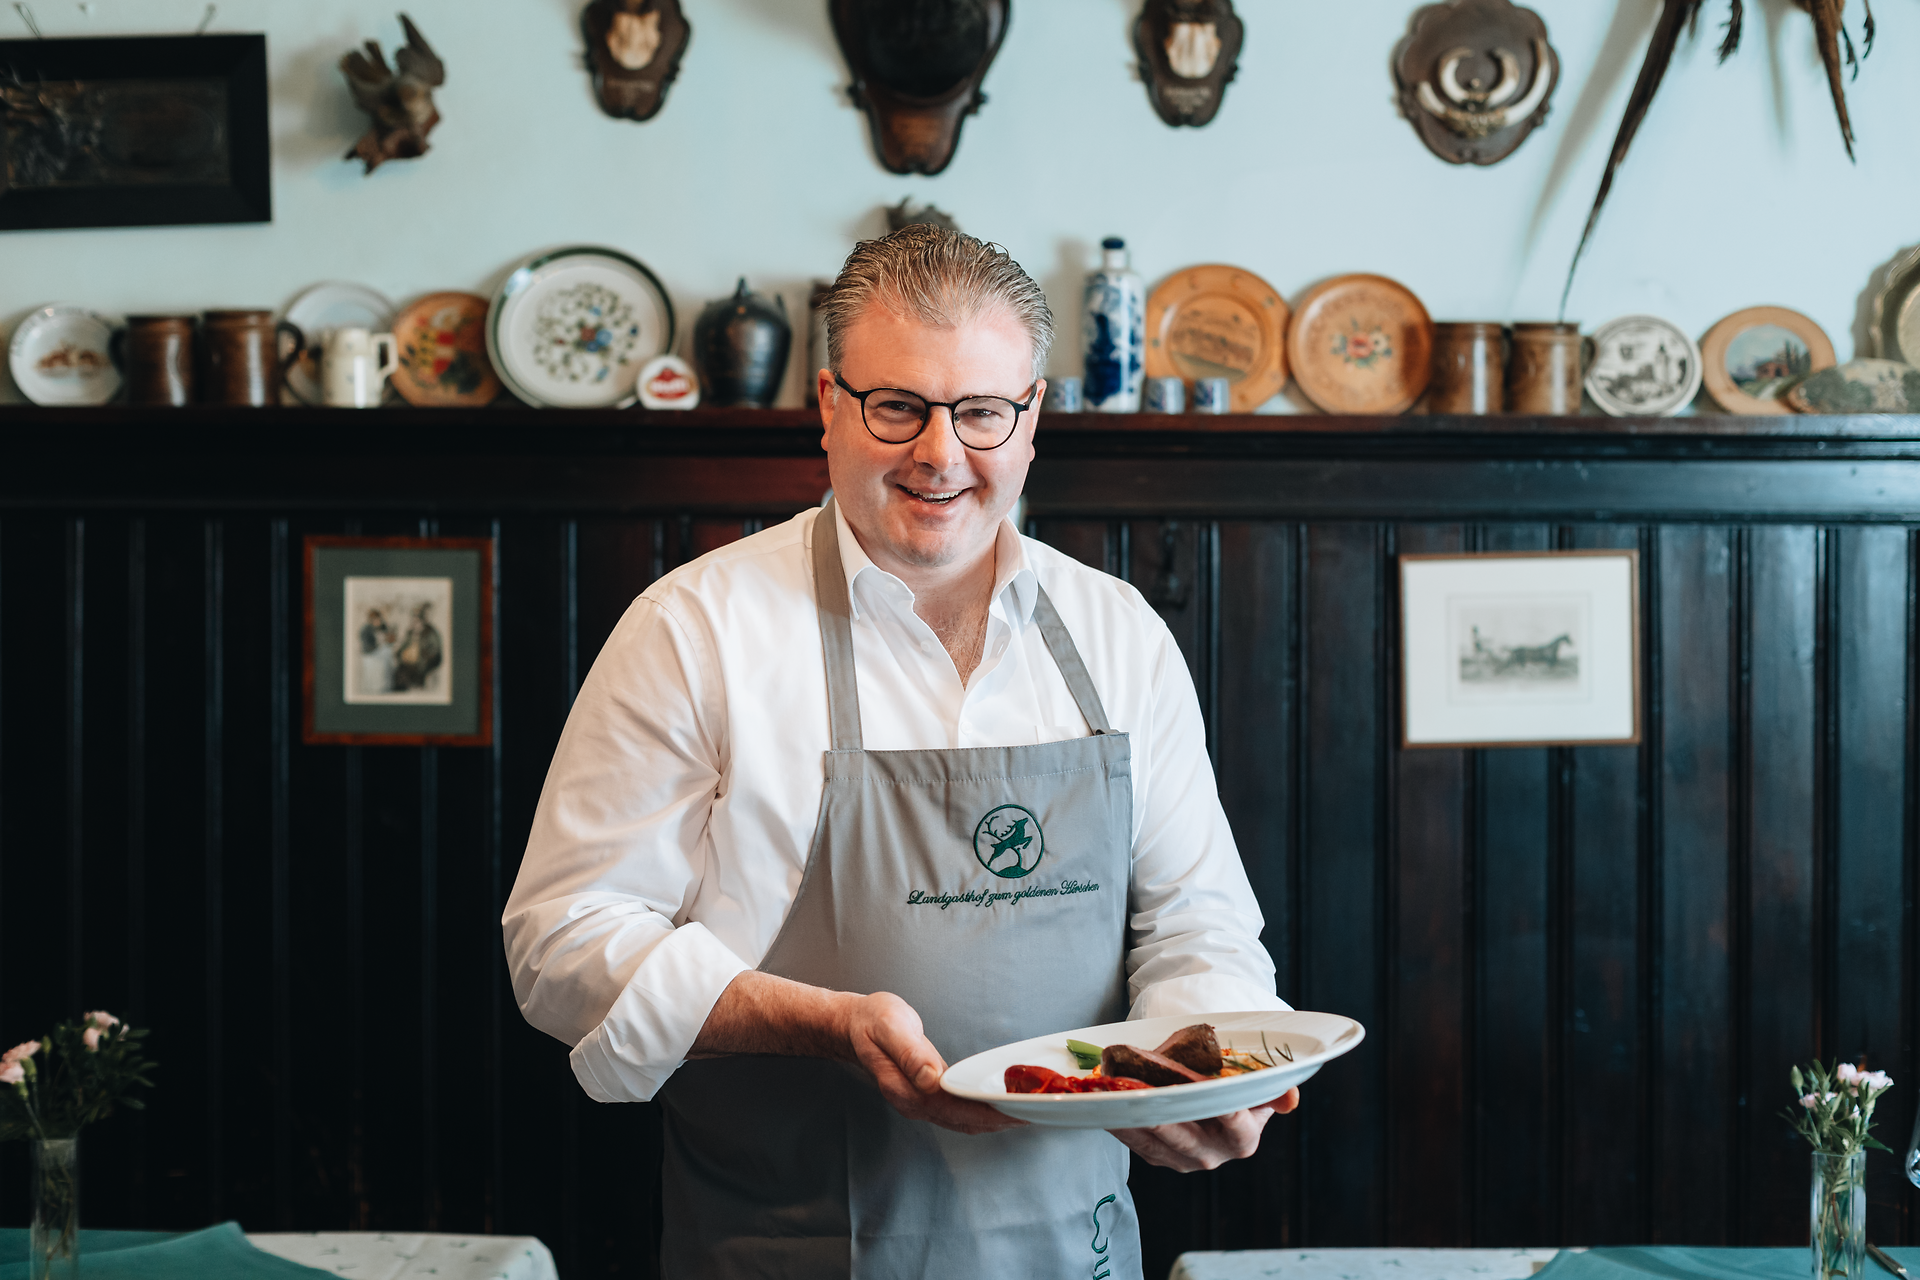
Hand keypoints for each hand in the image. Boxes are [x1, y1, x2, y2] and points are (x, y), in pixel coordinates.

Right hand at [846, 992, 1026, 1135]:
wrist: (852, 1025)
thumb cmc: (872, 1022)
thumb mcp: (889, 1027)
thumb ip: (910, 1054)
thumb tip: (932, 1079)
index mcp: (908, 1090)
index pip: (957, 1109)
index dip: (990, 1112)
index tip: (1020, 1111)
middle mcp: (916, 1103)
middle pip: (966, 1122)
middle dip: (1002, 1120)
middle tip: (1038, 1112)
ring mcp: (921, 1103)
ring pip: (965, 1121)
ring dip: (996, 1120)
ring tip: (1028, 1112)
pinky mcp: (926, 1096)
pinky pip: (960, 1111)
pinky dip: (983, 1112)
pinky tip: (1000, 1104)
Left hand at [1110, 1087, 1299, 1171]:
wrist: (1211, 1102)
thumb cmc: (1233, 1087)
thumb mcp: (1256, 1087)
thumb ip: (1273, 1090)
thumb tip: (1290, 1098)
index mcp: (1242, 1138)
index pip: (1236, 1124)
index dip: (1224, 1110)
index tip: (1210, 1092)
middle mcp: (1212, 1155)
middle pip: (1186, 1134)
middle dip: (1163, 1115)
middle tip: (1144, 1094)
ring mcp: (1182, 1159)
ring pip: (1154, 1140)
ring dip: (1133, 1118)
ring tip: (1115, 1096)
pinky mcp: (1157, 1156)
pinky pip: (1135, 1142)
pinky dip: (1120, 1123)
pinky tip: (1105, 1104)